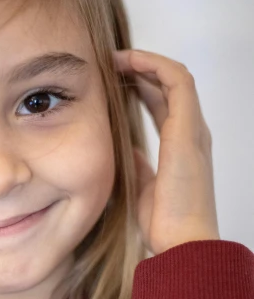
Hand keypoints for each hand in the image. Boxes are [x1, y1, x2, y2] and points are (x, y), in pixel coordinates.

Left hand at [112, 49, 219, 256]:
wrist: (181, 240)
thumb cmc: (164, 223)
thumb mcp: (143, 188)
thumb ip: (140, 166)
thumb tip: (128, 150)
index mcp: (180, 147)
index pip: (161, 104)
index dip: (138, 87)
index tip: (110, 81)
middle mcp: (190, 133)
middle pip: (167, 87)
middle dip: (138, 70)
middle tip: (107, 64)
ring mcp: (192, 128)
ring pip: (174, 77)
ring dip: (145, 61)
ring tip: (114, 57)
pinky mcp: (188, 127)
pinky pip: (177, 80)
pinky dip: (154, 64)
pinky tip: (129, 61)